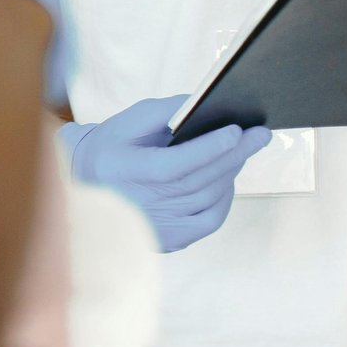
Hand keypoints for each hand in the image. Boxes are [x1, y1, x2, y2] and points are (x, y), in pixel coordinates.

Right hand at [58, 96, 269, 252]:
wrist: (86, 187)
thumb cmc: (111, 148)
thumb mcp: (127, 122)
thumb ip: (162, 112)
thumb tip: (200, 106)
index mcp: (124, 173)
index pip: (174, 166)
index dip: (207, 149)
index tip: (235, 131)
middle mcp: (141, 206)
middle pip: (199, 181)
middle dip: (234, 154)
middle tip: (260, 135)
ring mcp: (157, 228)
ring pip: (209, 198)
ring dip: (231, 171)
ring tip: (245, 149)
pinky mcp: (170, 240)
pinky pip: (210, 219)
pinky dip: (225, 197)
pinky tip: (228, 177)